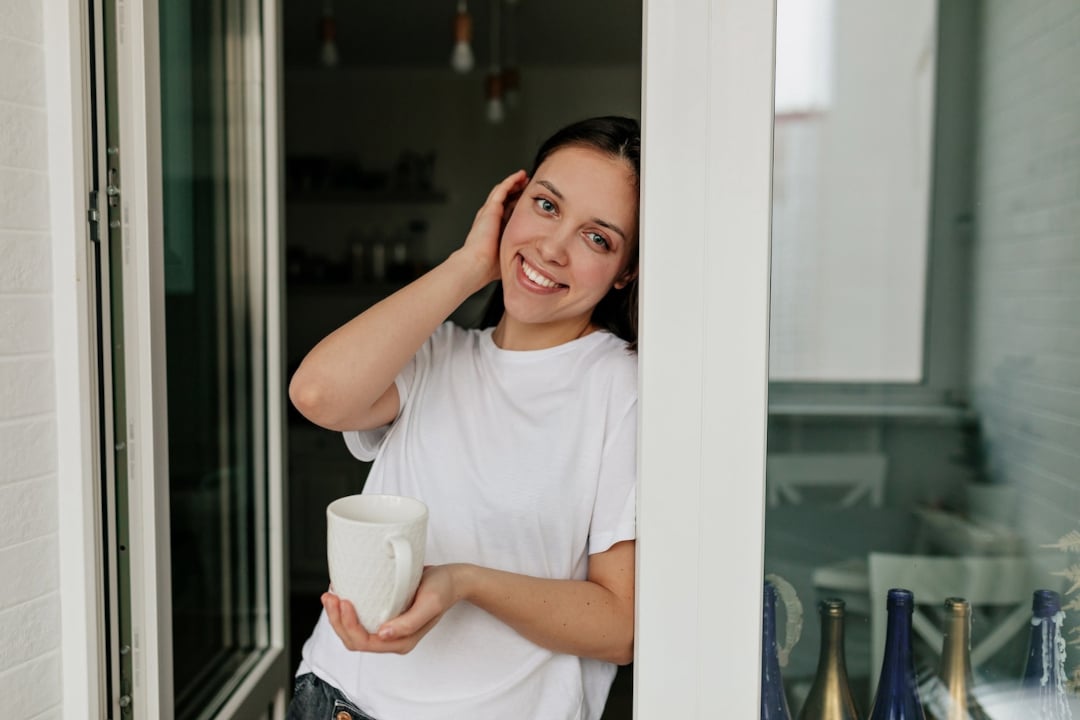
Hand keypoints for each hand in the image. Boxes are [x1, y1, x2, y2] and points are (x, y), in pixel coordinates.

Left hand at [322, 564, 465, 654]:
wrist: (452, 579)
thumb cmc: (443, 590)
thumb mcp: (430, 603)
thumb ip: (409, 623)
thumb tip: (383, 634)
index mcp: (401, 641)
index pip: (365, 642)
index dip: (349, 625)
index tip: (345, 601)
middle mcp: (391, 638)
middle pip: (354, 640)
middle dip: (337, 621)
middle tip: (330, 597)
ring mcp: (387, 628)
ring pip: (353, 632)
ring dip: (338, 617)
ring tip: (330, 595)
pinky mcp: (384, 615)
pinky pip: (360, 619)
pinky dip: (346, 610)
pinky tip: (341, 594)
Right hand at [456, 170, 528, 288]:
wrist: (477, 264)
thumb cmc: (490, 265)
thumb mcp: (509, 254)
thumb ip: (518, 252)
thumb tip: (533, 261)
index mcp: (496, 228)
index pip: (509, 211)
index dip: (518, 203)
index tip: (530, 200)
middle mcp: (491, 218)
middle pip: (506, 199)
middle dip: (517, 190)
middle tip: (528, 184)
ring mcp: (489, 212)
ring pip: (503, 191)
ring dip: (514, 182)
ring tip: (524, 176)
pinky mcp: (490, 208)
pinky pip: (501, 190)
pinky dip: (511, 181)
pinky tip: (519, 176)